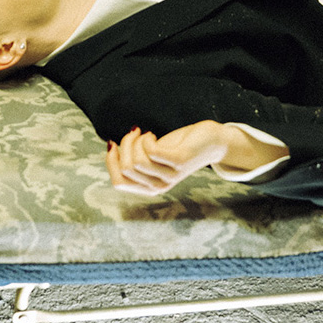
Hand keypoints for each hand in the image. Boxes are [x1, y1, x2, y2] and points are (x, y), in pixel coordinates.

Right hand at [105, 122, 285, 195]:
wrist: (212, 142)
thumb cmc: (179, 147)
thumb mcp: (153, 157)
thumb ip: (135, 160)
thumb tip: (110, 149)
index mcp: (150, 188)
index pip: (118, 182)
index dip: (110, 162)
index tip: (113, 144)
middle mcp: (160, 186)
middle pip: (126, 168)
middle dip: (124, 146)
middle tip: (134, 134)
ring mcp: (171, 175)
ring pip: (136, 160)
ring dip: (135, 140)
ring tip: (144, 133)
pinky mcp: (180, 161)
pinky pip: (151, 151)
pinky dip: (146, 139)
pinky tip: (153, 134)